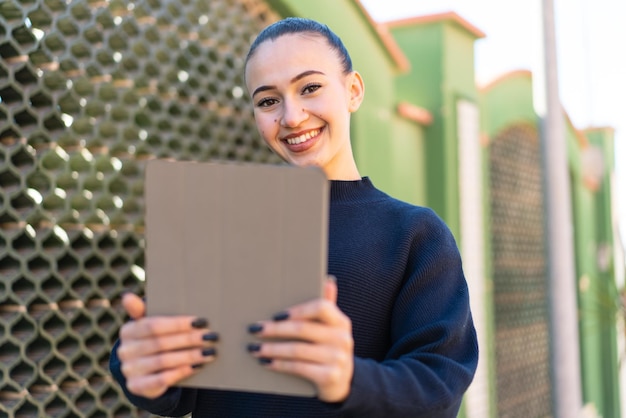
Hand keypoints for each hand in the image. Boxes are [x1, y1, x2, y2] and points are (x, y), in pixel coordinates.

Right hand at [116, 293, 217, 398]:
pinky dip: (182, 371)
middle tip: (211, 336)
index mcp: (128, 330)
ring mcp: (129, 370)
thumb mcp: (150, 324)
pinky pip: (162, 379)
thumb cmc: (153, 339)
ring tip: (209, 351)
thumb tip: (127, 296)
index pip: (153, 325)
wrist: (144, 371)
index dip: (178, 323)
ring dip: (190, 356)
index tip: (201, 321)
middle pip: (161, 343)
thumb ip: (143, 310)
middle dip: (189, 339)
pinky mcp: (137, 386)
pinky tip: (198, 366)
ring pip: (163, 361)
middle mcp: (125, 350)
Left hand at [248, 277, 353, 402]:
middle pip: (303, 329)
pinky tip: (266, 363)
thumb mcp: (332, 328)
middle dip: (275, 329)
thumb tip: (328, 279)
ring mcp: (337, 358)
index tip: (275, 315)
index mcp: (341, 321)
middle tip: (254, 330)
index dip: (298, 310)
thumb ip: (328, 305)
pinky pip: (298, 368)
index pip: (321, 307)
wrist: (342, 383)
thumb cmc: (330, 349)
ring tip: (254, 348)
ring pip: (297, 350)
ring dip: (272, 349)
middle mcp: (342, 338)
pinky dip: (279, 365)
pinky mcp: (329, 376)